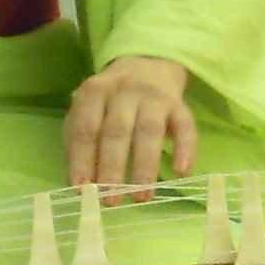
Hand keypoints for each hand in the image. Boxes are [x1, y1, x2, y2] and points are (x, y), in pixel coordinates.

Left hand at [65, 55, 196, 196]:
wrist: (147, 64)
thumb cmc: (111, 100)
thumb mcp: (88, 110)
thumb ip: (79, 141)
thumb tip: (80, 184)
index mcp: (94, 92)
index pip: (85, 129)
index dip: (82, 160)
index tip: (82, 190)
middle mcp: (124, 91)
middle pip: (116, 131)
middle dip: (112, 168)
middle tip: (111, 201)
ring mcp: (153, 97)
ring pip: (149, 131)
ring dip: (145, 166)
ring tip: (142, 197)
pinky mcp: (179, 105)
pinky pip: (186, 126)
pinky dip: (186, 149)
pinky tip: (181, 172)